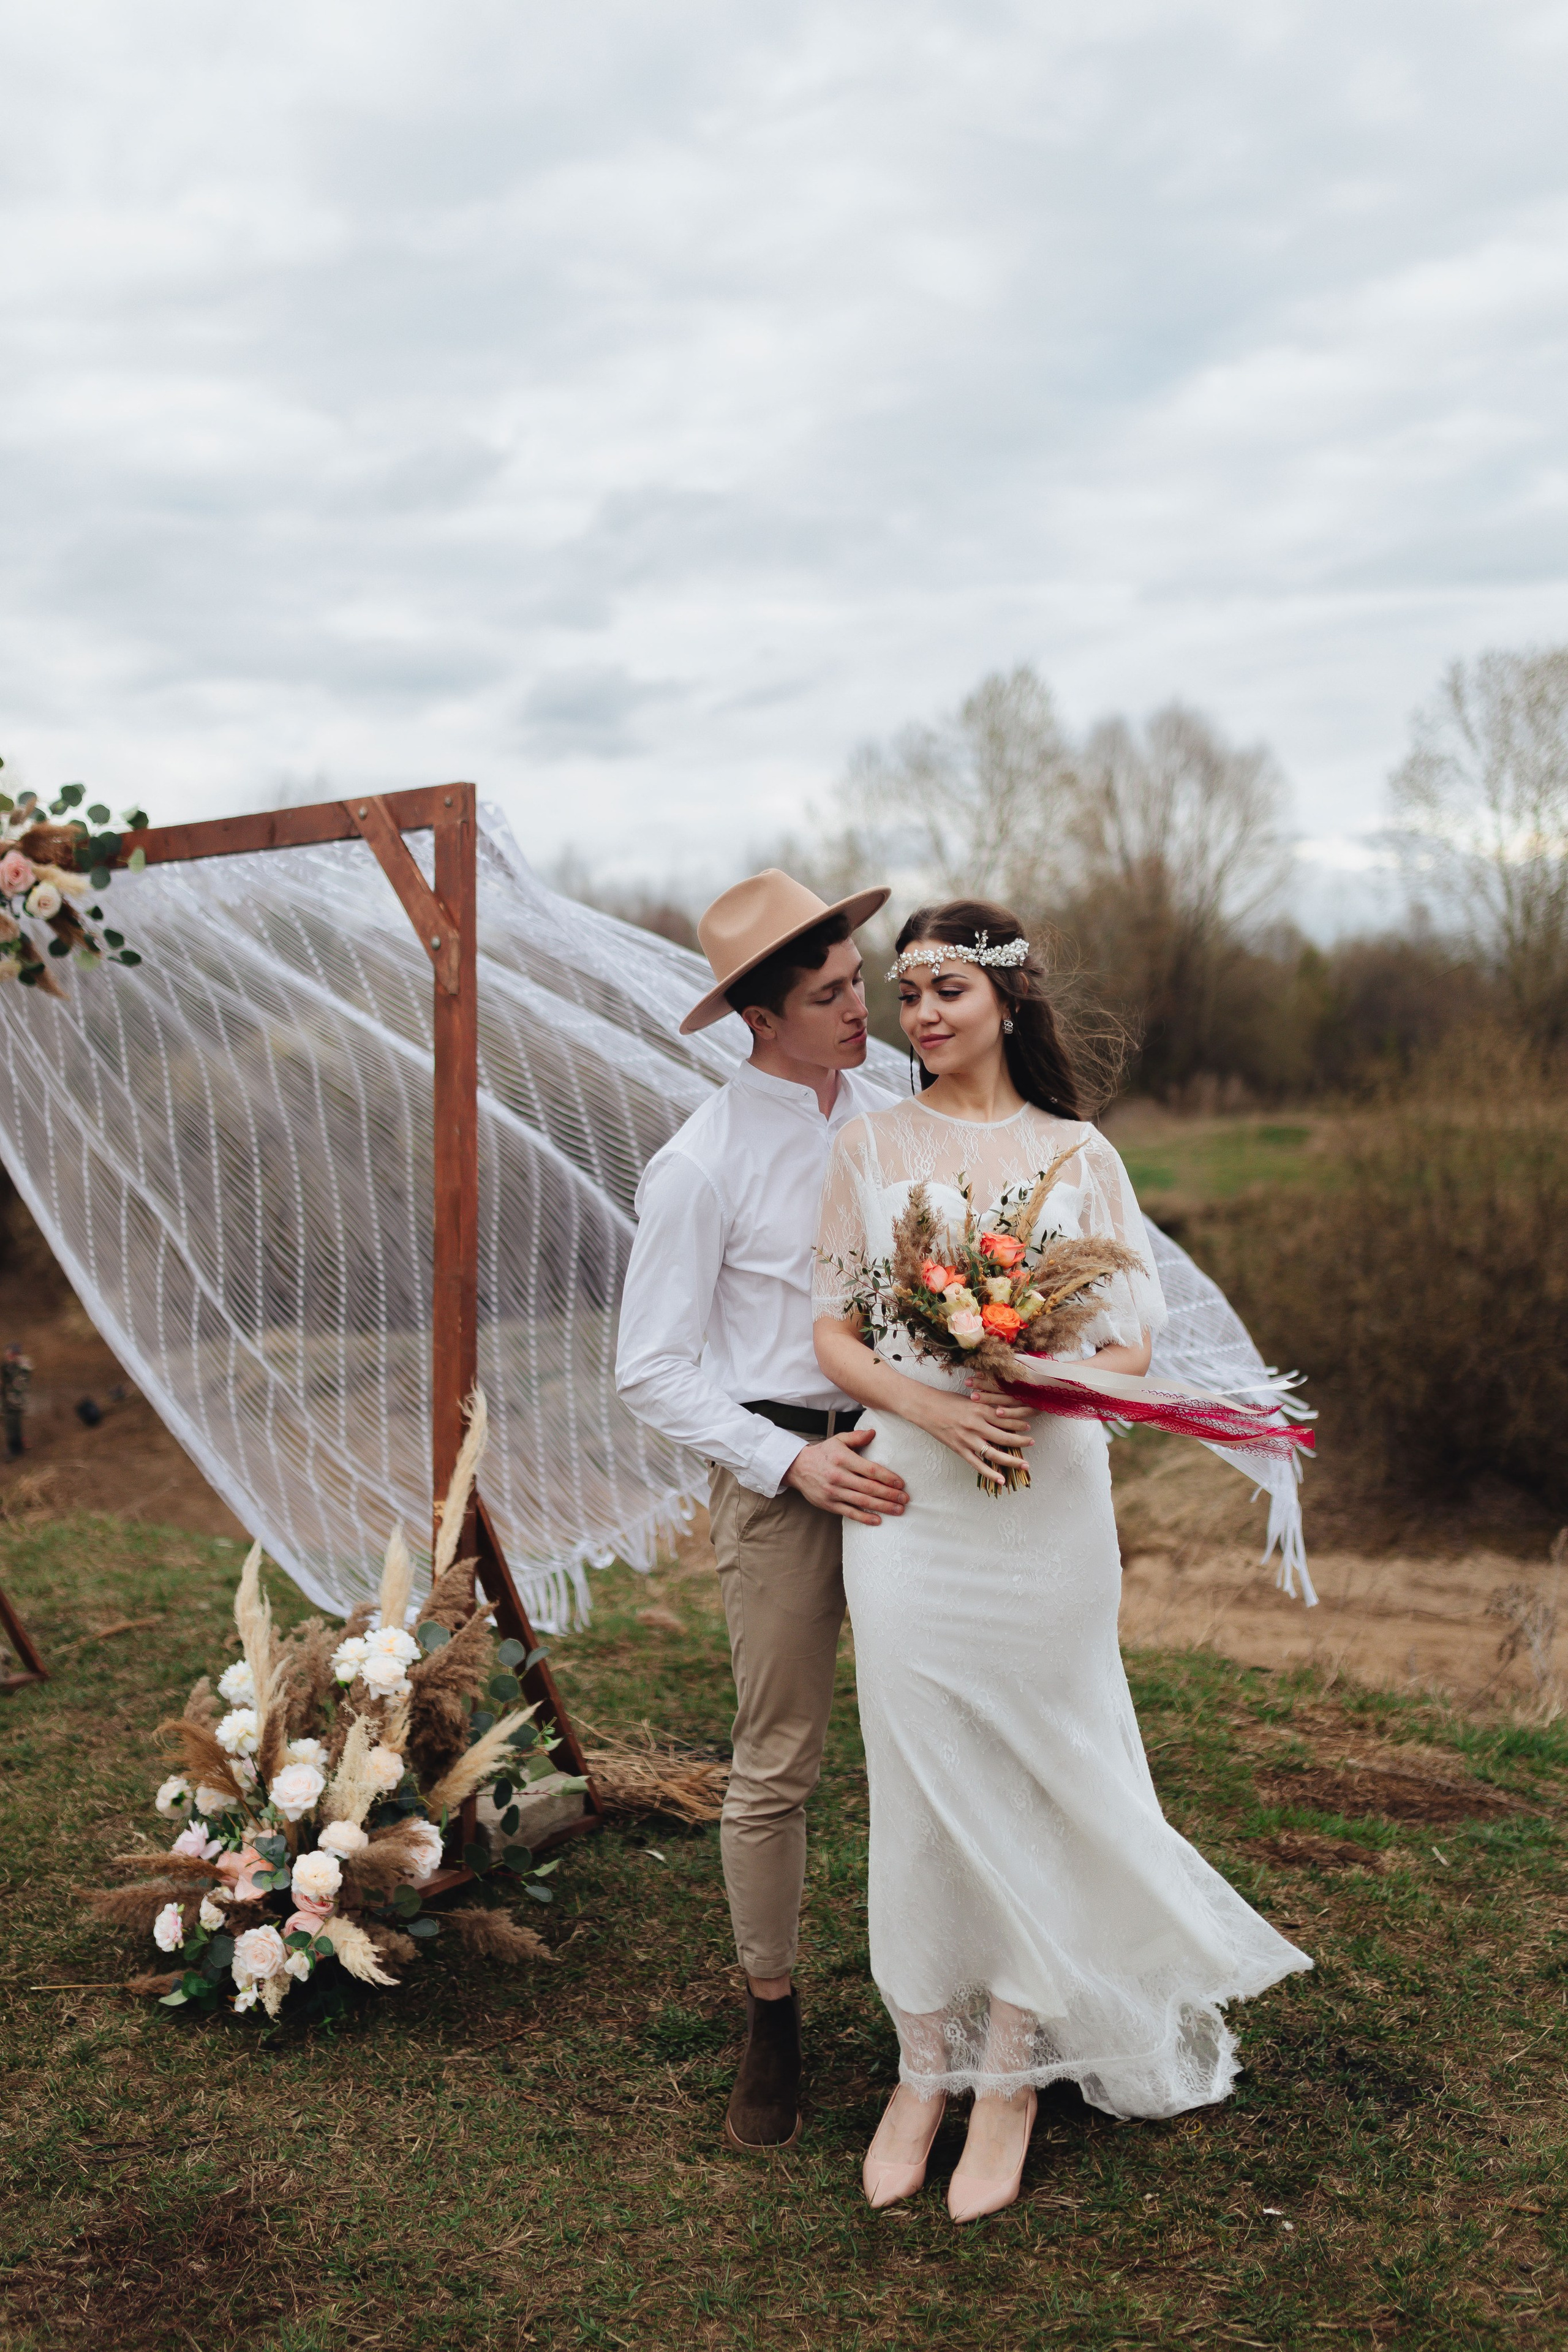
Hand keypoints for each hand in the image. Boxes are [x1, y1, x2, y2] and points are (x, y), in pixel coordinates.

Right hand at [783, 1428, 907, 1524]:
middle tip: (905, 1499)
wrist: (798, 1468)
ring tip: (898, 1510)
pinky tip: (878, 1520)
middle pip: (869, 1488)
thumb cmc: (823, 1453)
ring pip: (862, 1502)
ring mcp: (833, 1492)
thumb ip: (856, 1437)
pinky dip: (864, 1518)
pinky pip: (849, 1513)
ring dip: (882, 1507)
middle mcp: (838, 1476)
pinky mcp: (829, 1504)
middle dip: (889, 1495)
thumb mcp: (838, 1440)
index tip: (901, 1483)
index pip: (870, 1470)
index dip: (887, 1478)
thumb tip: (873, 1433)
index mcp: (843, 1459)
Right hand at [917, 1380, 1033, 1484]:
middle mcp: (976, 1424)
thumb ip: (986, 1407)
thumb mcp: (970, 1399)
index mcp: (980, 1409)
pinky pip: (977, 1464)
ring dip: (1011, 1460)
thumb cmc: (946, 1401)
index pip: (1006, 1417)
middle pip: (1004, 1435)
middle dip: (1021, 1441)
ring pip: (994, 1453)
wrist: (924, 1407)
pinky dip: (990, 1473)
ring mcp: (967, 1439)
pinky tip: (1001, 1480)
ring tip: (1024, 1464)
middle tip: (1032, 1443)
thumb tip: (1003, 1413)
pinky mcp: (959, 1449)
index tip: (1030, 1424)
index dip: (1020, 1421)